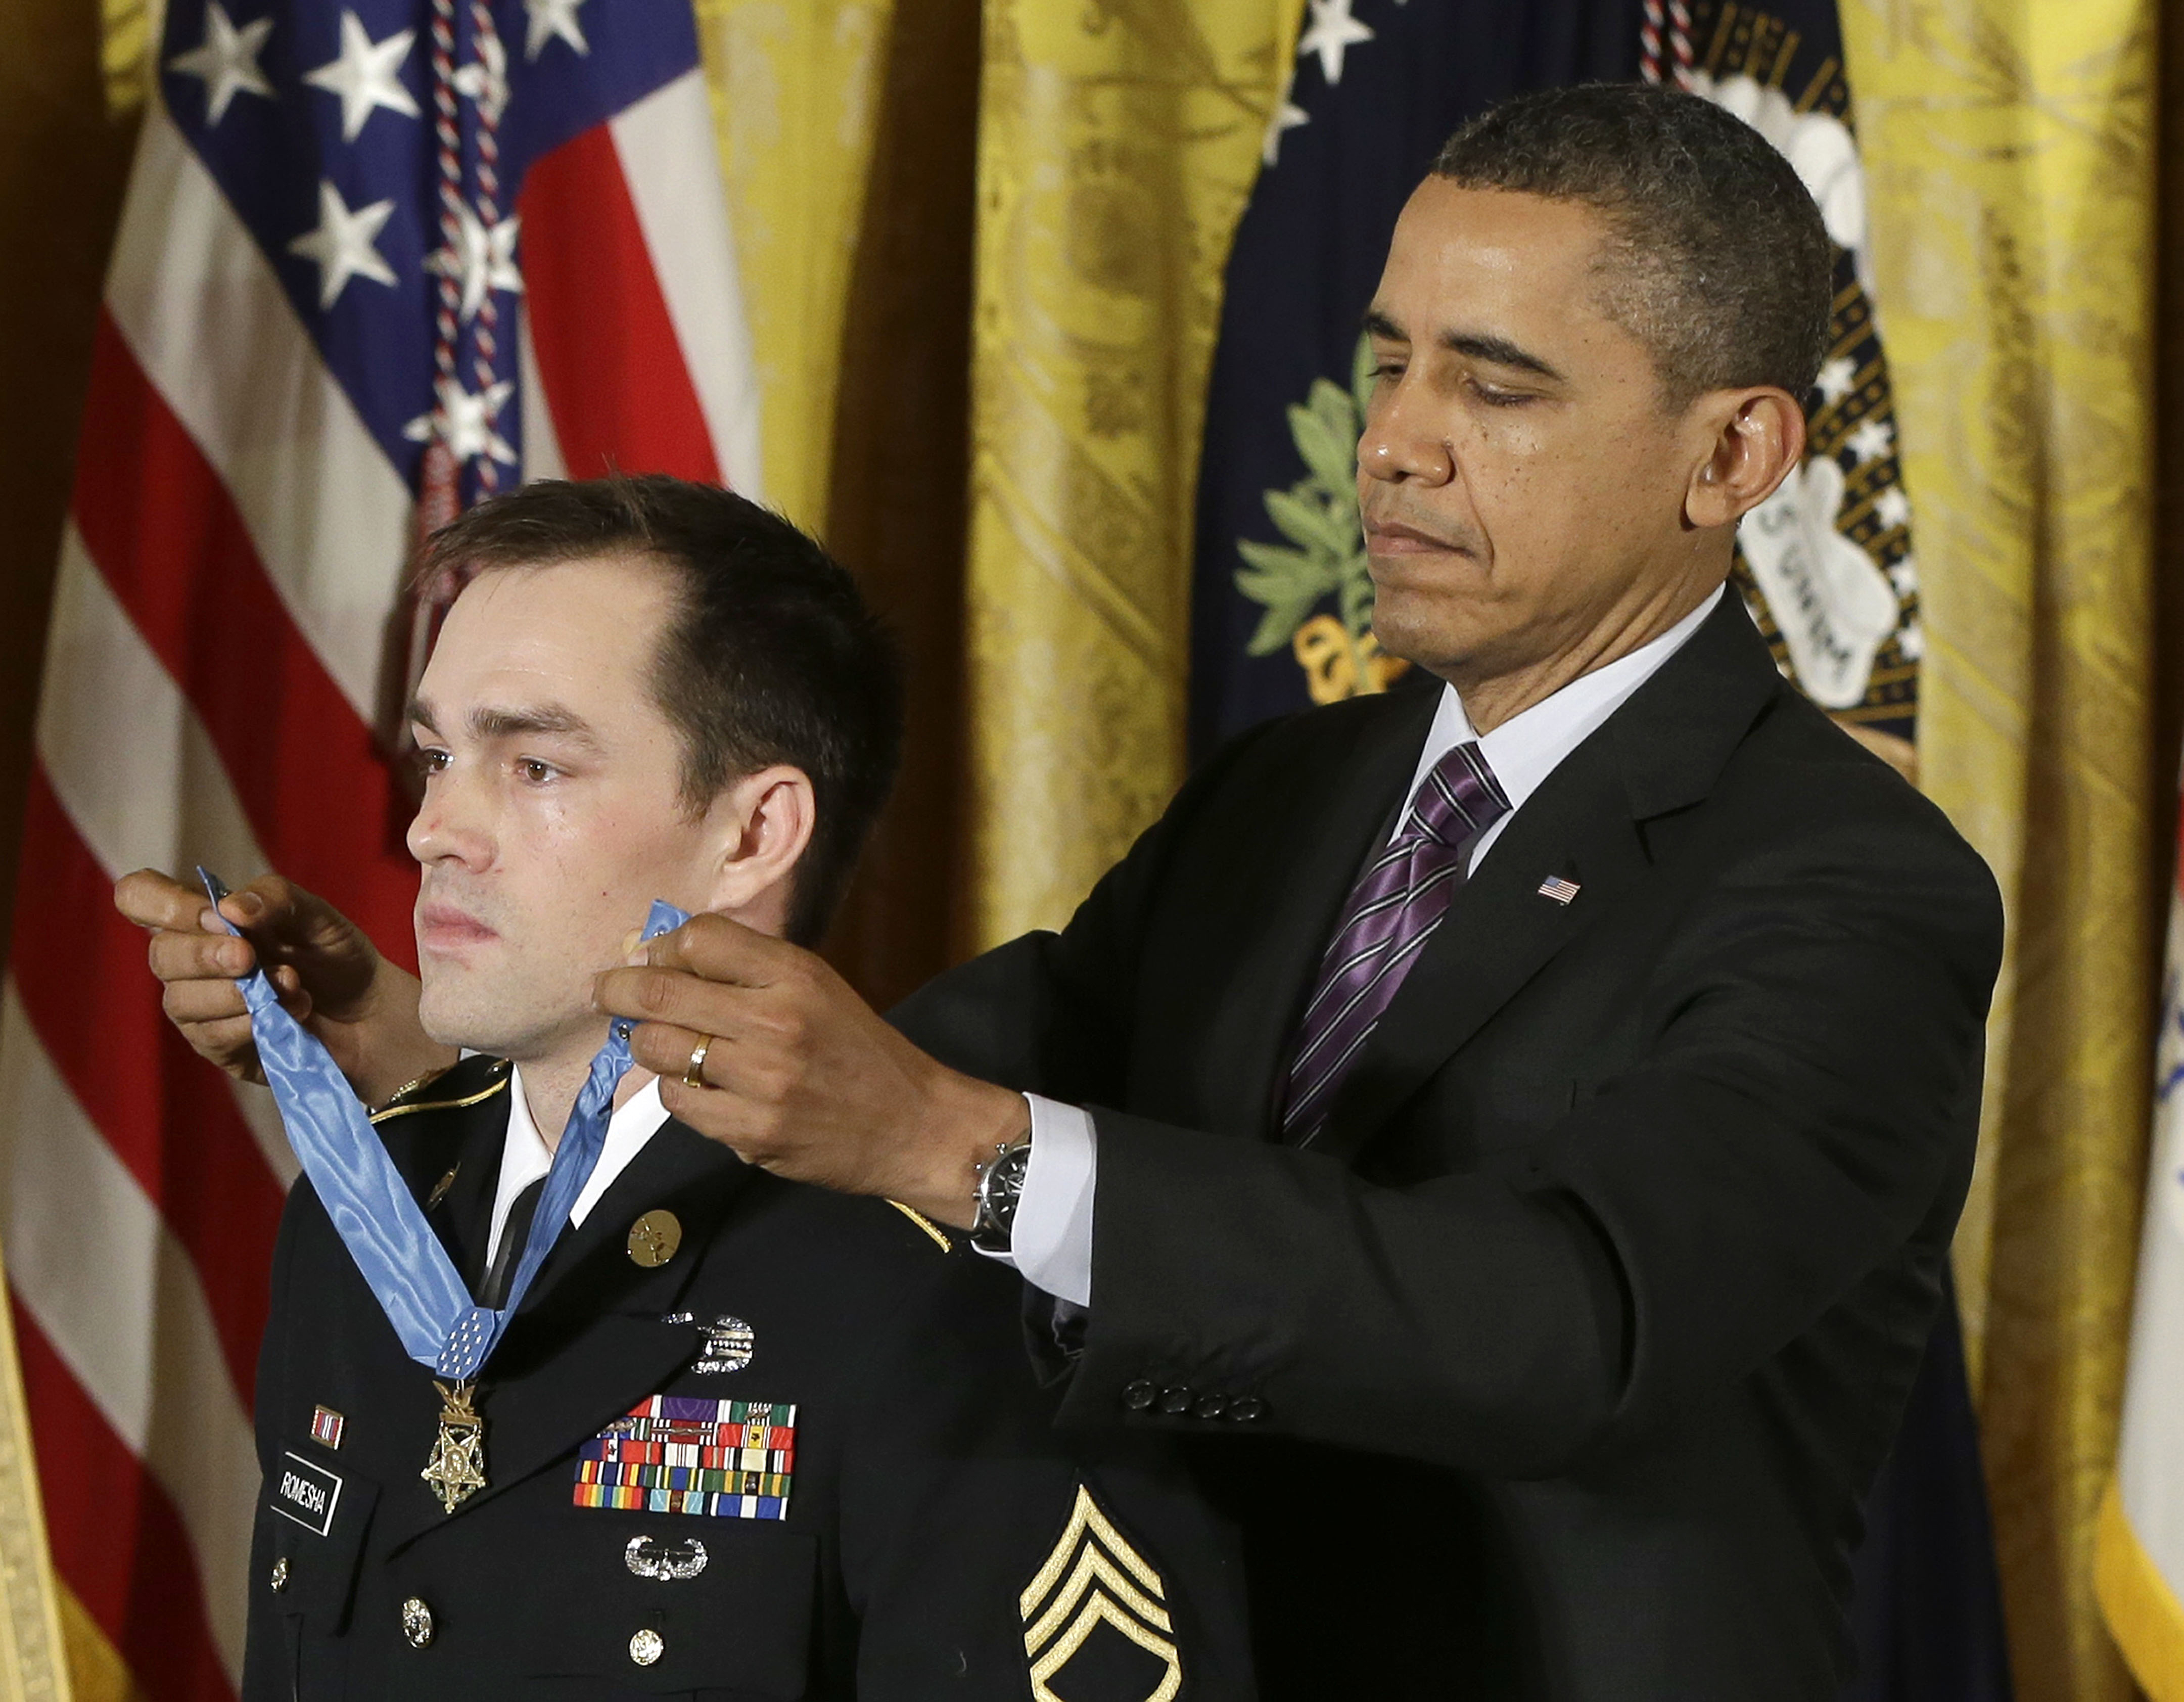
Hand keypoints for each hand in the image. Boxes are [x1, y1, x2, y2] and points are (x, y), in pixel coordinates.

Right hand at [113, 869, 455, 1103]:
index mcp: (203, 918)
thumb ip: (275, 899)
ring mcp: (199, 1007)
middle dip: (206, 955)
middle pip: (160, 954)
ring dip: (239, 994)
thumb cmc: (336, 957)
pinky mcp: (218, 1047)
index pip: (140, 897)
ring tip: (292, 986)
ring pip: (181, 1001)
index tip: (211, 914)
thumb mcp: (317, 915)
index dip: (162, 903)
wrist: (372, 1014)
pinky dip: (253, 1023)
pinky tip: (291, 1012)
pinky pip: (212, 1036)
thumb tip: (227, 908)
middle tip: (252, 958)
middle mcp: (189, 961)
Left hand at [592, 915, 1025, 1225]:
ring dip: (648, 1045)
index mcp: (795, 974)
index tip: (650, 958)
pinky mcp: (753, 1132)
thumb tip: (657, 957)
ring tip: (662, 1045)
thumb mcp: (816, 987)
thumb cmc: (857, 1048)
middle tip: (606, 992)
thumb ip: (747, 969)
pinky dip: (679, 1092)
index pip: (700, 939)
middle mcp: (777, 1021)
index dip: (662, 946)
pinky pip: (679, 1103)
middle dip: (619, 990)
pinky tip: (700, 1087)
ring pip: (660, 1050)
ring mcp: (763, 1080)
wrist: (911, 1123)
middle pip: (662, 991)